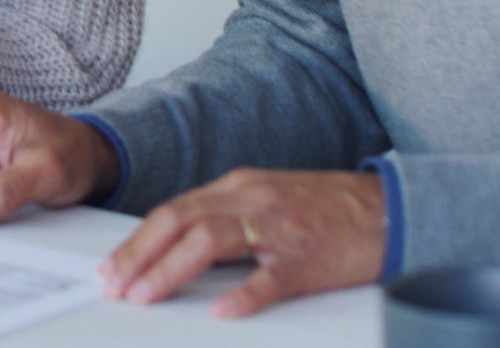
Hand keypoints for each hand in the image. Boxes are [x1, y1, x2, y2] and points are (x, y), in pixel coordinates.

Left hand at [100, 169, 384, 318]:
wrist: (388, 209)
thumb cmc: (325, 210)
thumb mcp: (266, 201)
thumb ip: (224, 218)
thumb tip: (175, 247)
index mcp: (238, 188)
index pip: (174, 211)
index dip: (137, 241)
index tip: (111, 268)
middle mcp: (252, 201)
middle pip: (181, 221)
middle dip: (140, 255)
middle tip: (115, 285)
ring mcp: (280, 228)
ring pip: (212, 241)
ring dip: (171, 269)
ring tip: (145, 296)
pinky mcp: (308, 259)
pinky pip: (270, 278)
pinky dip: (242, 295)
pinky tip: (221, 311)